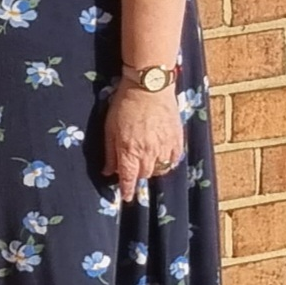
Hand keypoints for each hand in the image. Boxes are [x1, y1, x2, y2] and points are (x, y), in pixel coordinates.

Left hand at [103, 80, 184, 195]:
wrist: (150, 87)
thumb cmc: (124, 105)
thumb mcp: (110, 128)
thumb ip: (110, 152)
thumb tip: (107, 171)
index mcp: (129, 150)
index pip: (128, 178)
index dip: (127, 190)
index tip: (125, 198)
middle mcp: (149, 152)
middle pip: (144, 174)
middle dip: (137, 174)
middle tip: (132, 166)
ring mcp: (165, 146)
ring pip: (160, 169)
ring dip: (152, 168)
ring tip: (146, 159)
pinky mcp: (178, 139)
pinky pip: (174, 159)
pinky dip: (167, 161)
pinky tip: (161, 155)